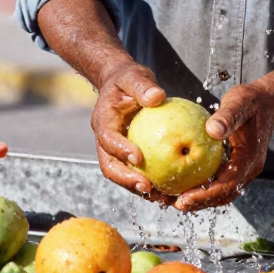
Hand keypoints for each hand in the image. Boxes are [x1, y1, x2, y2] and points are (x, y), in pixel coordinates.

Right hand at [90, 62, 170, 202]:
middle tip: (148, 187)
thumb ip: (143, 86)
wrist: (119, 84)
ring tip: (162, 196)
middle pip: (109, 166)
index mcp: (103, 120)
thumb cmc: (127, 79)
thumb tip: (157, 97)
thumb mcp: (134, 76)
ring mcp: (113, 150)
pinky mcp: (124, 155)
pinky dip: (149, 182)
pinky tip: (170, 190)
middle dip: (126, 179)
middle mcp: (104, 139)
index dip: (121, 150)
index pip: (108, 138)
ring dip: (137, 188)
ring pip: (121, 174)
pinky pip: (134, 172)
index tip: (139, 158)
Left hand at [173, 83, 273, 211]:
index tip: (183, 200)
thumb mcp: (240, 102)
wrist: (268, 101)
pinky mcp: (236, 165)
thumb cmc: (253, 100)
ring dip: (198, 197)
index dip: (204, 196)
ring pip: (219, 191)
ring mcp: (243, 169)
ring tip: (172, 197)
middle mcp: (247, 169)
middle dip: (197, 203)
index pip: (226, 186)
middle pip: (221, 195)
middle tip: (171, 203)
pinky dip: (201, 184)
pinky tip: (180, 179)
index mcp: (249, 159)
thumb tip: (212, 130)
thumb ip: (228, 116)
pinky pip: (217, 180)